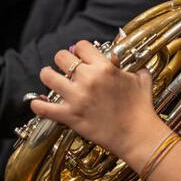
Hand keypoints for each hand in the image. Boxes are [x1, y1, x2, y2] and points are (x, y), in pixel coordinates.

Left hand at [31, 40, 161, 159]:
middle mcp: (88, 79)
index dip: (80, 50)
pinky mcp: (70, 116)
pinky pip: (44, 108)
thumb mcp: (141, 79)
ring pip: (48, 76)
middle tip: (66, 68)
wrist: (138, 134)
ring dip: (48, 76)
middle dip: (62, 61)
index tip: (81, 56)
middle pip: (61, 57)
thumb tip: (121, 61)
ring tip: (52, 80)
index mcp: (104, 68)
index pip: (81, 46)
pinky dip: (38, 105)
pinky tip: (39, 103)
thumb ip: (132, 66)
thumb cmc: (142, 107)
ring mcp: (77, 97)